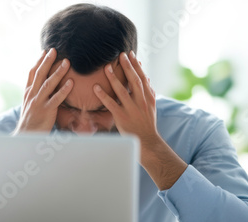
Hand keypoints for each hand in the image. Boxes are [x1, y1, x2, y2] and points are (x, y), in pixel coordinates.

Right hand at [13, 48, 72, 134]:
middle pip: (40, 75)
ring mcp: (39, 102)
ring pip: (48, 84)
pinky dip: (64, 90)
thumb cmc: (30, 121)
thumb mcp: (29, 104)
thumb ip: (35, 94)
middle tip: (54, 50)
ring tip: (66, 62)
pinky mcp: (46, 111)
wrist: (26, 135)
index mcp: (28, 92)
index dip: (39, 62)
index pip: (32, 73)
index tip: (45, 51)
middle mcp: (32, 95)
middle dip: (47, 61)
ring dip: (58, 72)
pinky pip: (56, 99)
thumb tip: (42, 84)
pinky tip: (71, 82)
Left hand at [94, 51, 186, 189]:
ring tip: (106, 67)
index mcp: (148, 97)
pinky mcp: (122, 117)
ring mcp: (131, 109)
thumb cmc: (147, 122)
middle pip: (134, 81)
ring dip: (113, 78)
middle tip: (120, 55)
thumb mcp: (152, 106)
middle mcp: (141, 101)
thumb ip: (149, 91)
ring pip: (122, 91)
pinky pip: (111, 104)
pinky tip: (96, 88)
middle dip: (127, 67)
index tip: (130, 54)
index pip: (142, 78)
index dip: (136, 65)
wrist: (147, 141)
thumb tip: (147, 77)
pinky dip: (103, 95)